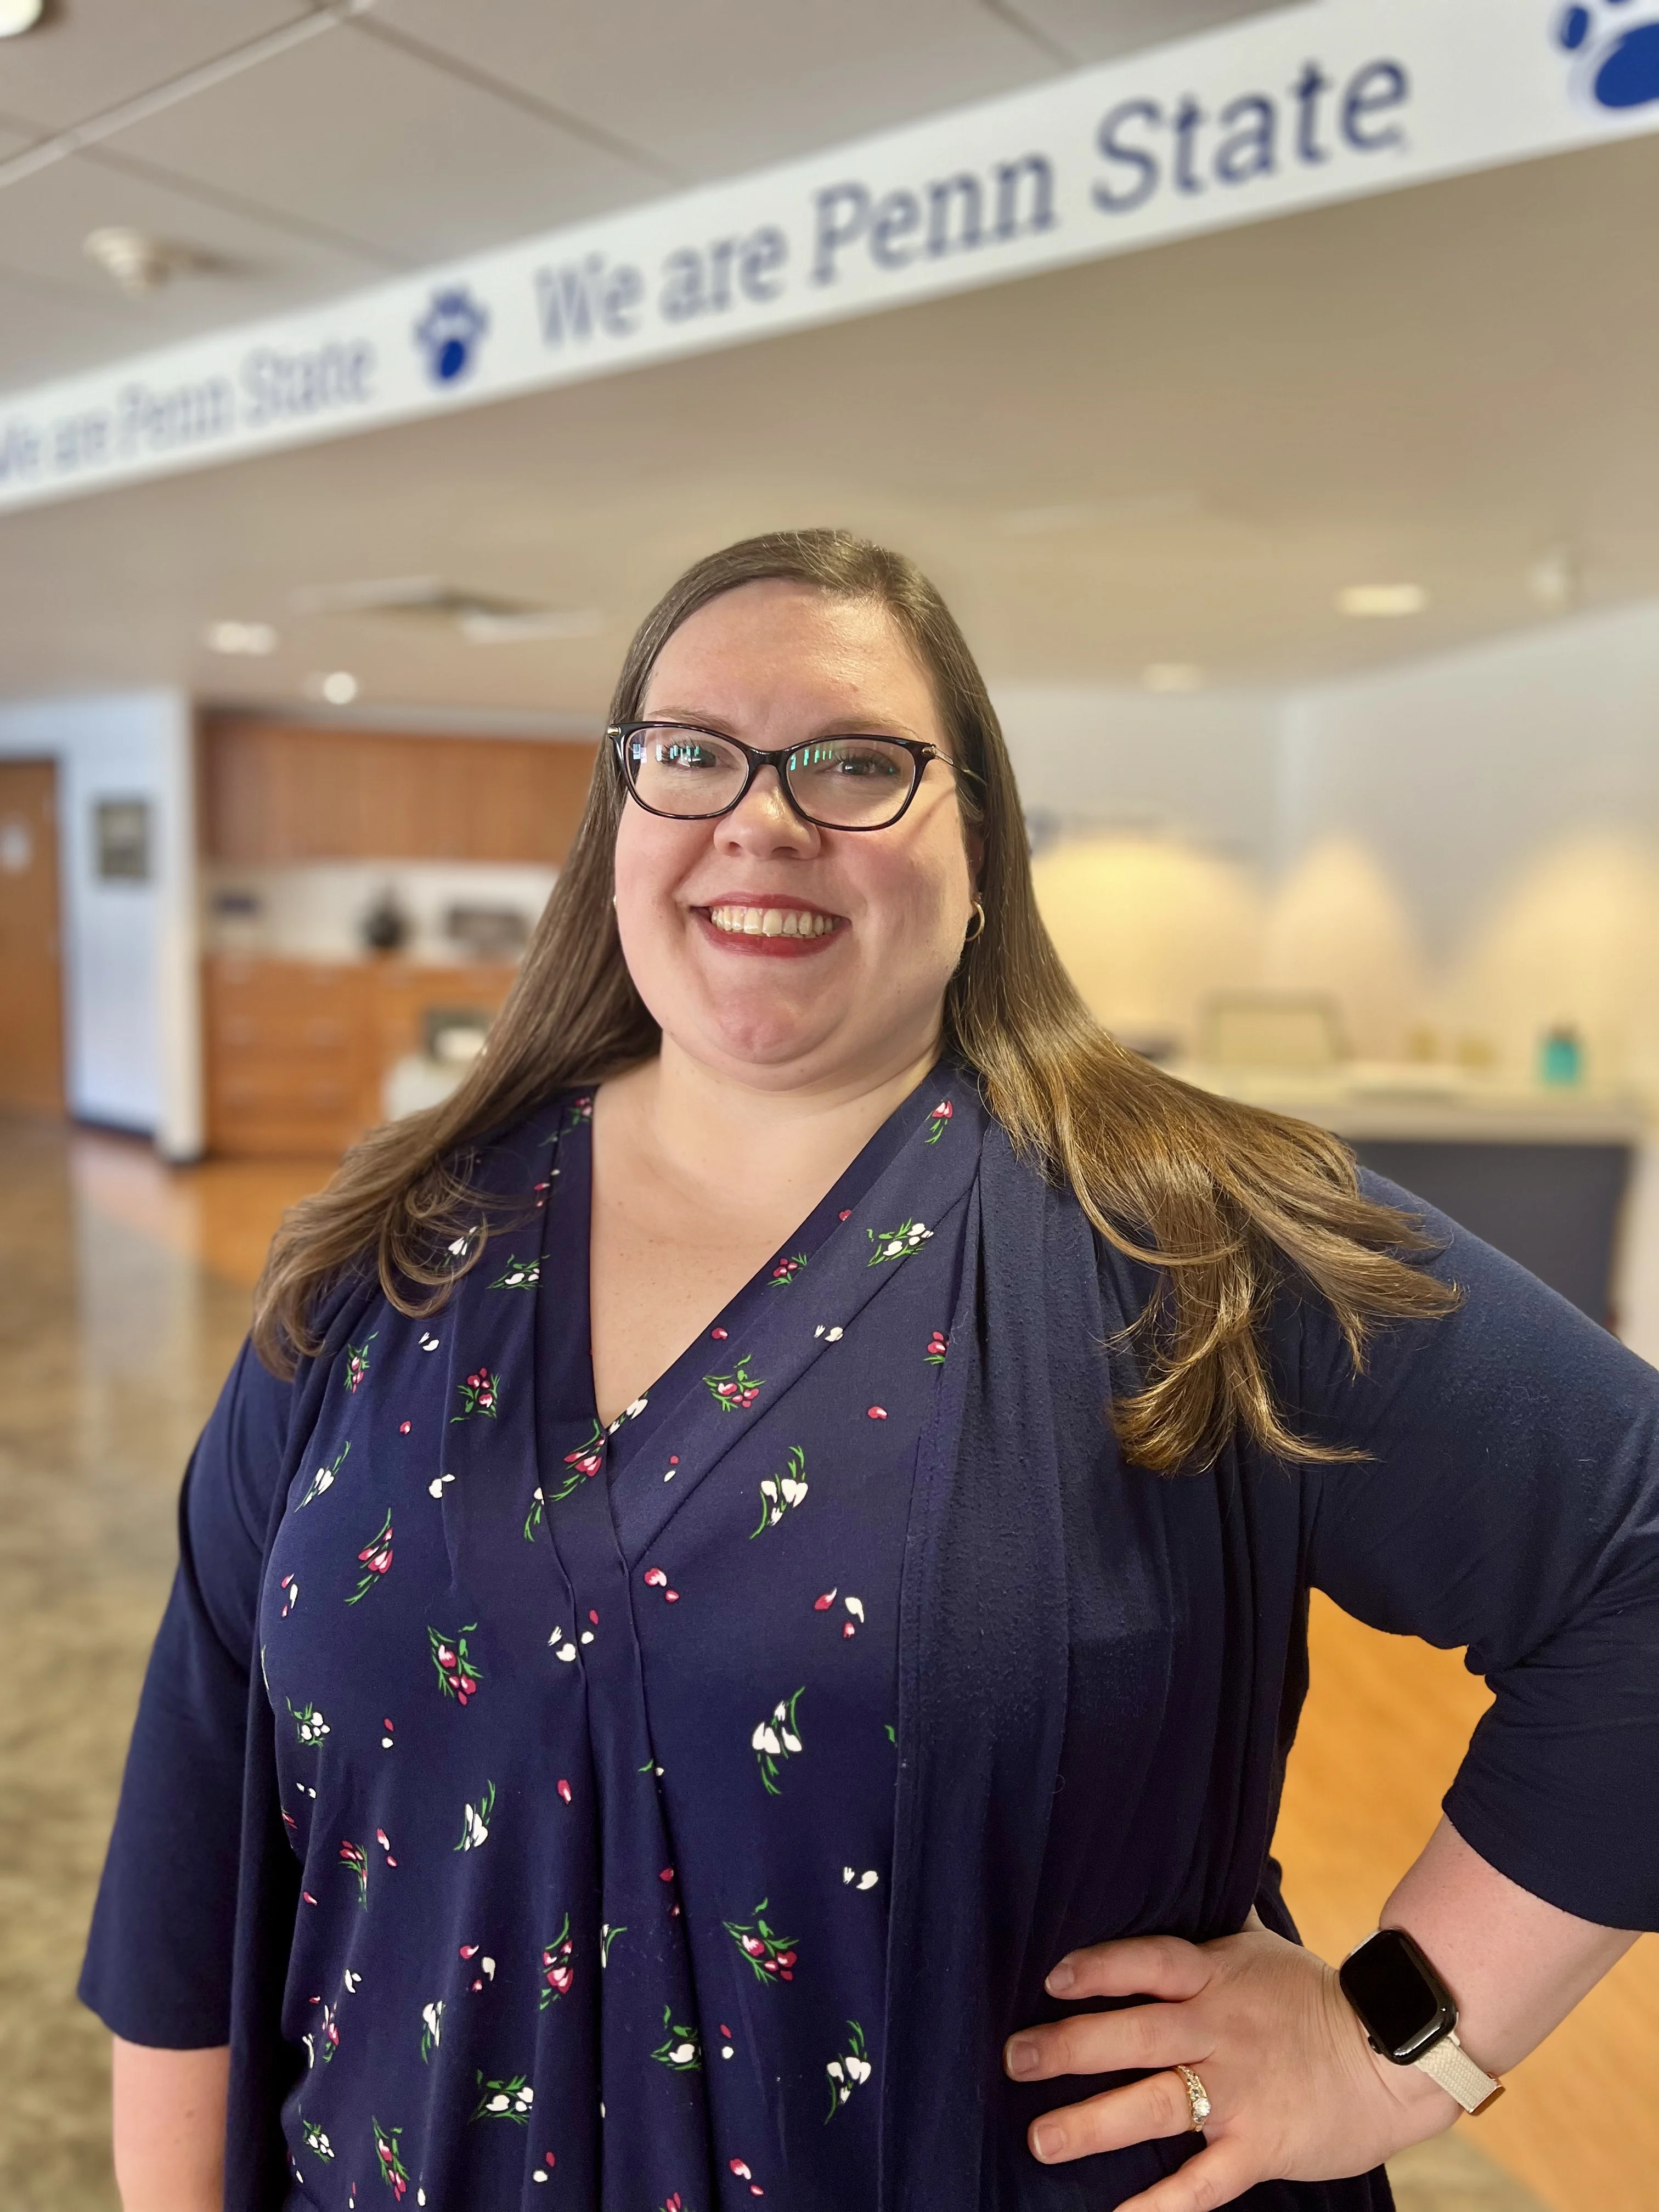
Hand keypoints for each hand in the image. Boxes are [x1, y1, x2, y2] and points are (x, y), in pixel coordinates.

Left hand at [1002, 1924, 1454, 2210]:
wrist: (1393, 2055)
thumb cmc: (1314, 1997)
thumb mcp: (1259, 1946)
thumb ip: (1208, 1929)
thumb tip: (1168, 1885)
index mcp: (1216, 1977)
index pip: (1148, 1962)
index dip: (1099, 1968)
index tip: (1052, 1979)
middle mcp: (1219, 2030)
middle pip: (1135, 2034)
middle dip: (1070, 2048)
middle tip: (1015, 2059)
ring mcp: (1238, 2091)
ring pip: (1154, 2106)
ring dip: (1092, 2124)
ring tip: (1040, 2139)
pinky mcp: (1258, 2147)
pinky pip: (1201, 2182)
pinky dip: (1158, 2204)